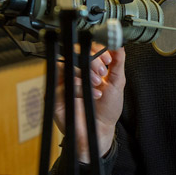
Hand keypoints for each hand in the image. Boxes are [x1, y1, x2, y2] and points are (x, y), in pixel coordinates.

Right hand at [54, 44, 125, 162]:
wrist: (100, 131)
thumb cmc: (107, 109)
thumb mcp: (117, 82)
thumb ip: (118, 62)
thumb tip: (119, 44)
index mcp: (89, 67)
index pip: (87, 48)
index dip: (97, 50)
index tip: (108, 59)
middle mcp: (76, 73)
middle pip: (75, 53)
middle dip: (92, 60)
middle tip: (102, 72)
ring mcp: (65, 83)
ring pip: (67, 65)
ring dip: (85, 73)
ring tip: (98, 85)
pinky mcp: (57, 95)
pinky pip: (61, 84)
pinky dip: (78, 87)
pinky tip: (90, 95)